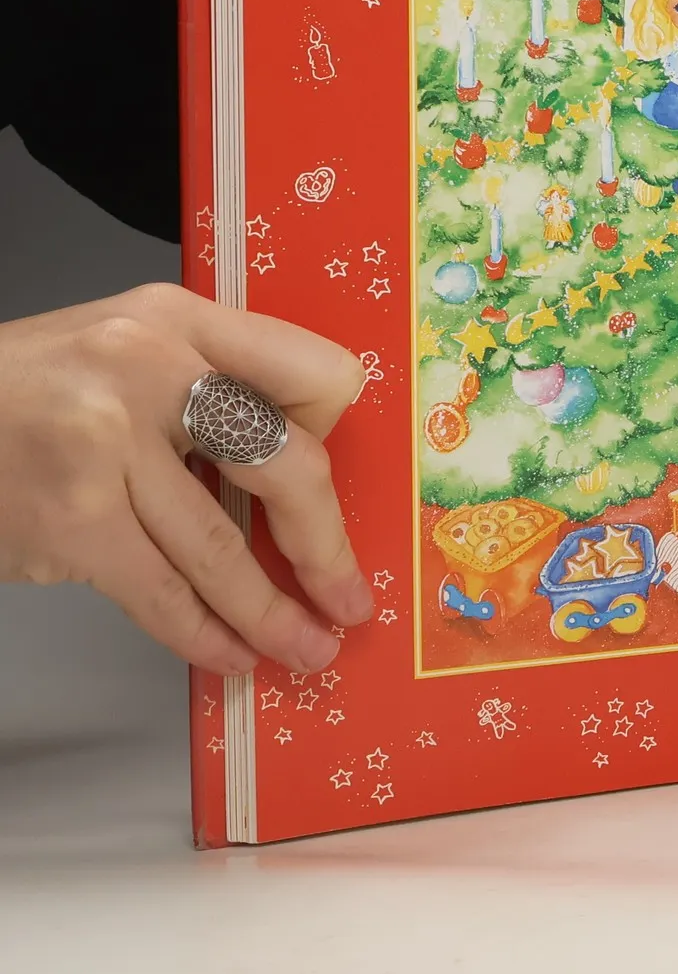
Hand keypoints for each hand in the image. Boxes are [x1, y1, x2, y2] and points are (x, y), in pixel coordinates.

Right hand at [0, 283, 369, 672]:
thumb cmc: (26, 393)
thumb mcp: (124, 350)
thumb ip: (207, 386)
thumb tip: (295, 477)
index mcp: (179, 318)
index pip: (313, 371)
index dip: (335, 434)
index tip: (336, 483)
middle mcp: (150, 367)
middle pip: (286, 465)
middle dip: (326, 547)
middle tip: (351, 598)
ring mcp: (106, 443)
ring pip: (221, 550)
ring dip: (273, 615)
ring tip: (305, 649)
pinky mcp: (70, 516)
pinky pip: (161, 592)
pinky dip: (204, 634)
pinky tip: (232, 655)